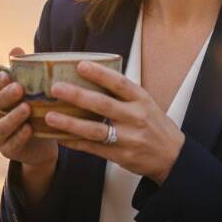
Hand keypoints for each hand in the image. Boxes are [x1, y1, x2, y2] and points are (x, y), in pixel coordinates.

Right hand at [0, 47, 57, 168]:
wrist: (43, 141)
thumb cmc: (35, 108)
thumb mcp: (32, 89)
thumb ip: (23, 70)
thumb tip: (16, 48)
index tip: (7, 74)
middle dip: (6, 96)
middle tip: (20, 88)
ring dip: (12, 117)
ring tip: (27, 109)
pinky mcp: (6, 149)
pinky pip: (10, 144)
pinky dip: (19, 136)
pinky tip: (29, 128)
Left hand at [46, 60, 184, 184]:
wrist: (172, 156)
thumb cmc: (154, 124)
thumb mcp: (146, 103)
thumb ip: (123, 93)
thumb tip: (91, 75)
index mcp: (141, 100)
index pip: (119, 83)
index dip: (99, 73)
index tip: (80, 65)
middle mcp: (135, 117)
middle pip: (103, 105)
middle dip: (77, 96)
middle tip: (56, 88)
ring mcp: (128, 138)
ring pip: (94, 130)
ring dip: (70, 123)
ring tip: (50, 116)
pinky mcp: (120, 156)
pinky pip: (93, 148)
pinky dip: (75, 142)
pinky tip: (59, 137)